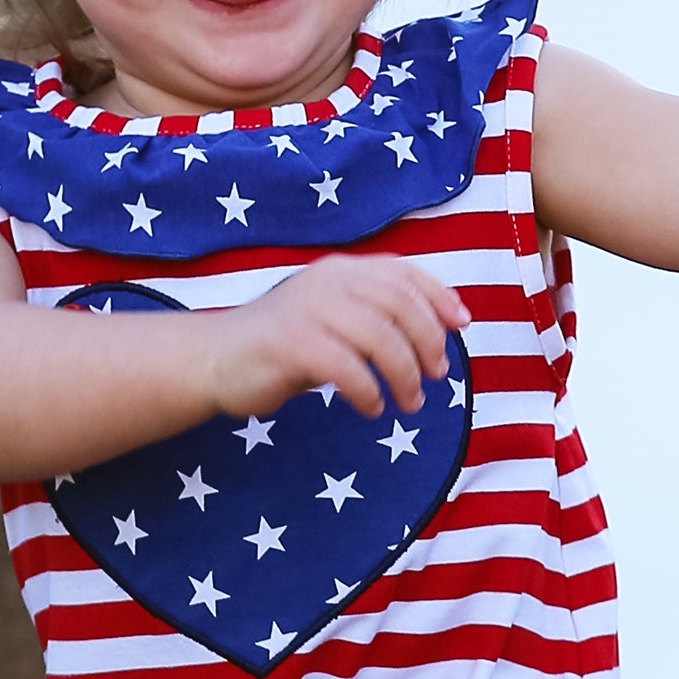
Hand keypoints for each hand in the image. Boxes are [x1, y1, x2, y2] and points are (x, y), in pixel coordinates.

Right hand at [201, 254, 469, 419]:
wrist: (217, 359)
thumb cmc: (287, 345)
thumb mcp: (335, 319)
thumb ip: (377, 316)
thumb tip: (437, 334)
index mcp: (342, 270)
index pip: (403, 273)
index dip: (439, 297)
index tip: (461, 325)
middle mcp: (328, 281)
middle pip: (399, 305)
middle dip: (428, 343)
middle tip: (437, 377)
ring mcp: (308, 309)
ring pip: (380, 337)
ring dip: (404, 375)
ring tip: (409, 403)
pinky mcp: (291, 343)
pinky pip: (346, 368)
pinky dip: (368, 392)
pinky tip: (371, 408)